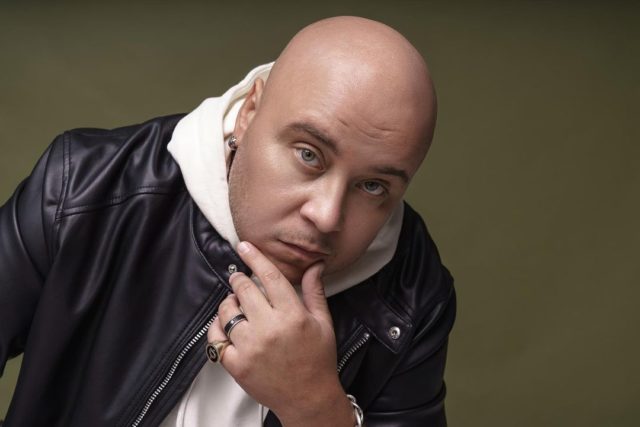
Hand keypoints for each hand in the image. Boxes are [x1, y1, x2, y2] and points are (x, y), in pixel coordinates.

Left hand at [208, 241, 353, 426]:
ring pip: (227, 311)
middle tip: (239, 278)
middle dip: (238, 279)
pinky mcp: (236, 364)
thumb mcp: (323, 323)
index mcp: (293, 316)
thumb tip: (315, 265)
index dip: (255, 257)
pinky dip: (218, 327)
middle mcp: (269, 329)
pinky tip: (227, 326)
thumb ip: (314, 292)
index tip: (244, 246)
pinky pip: (216, 337)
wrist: (308, 399)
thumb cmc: (318, 360)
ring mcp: (250, 348)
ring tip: (237, 305)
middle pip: (244, 290)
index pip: (270, 277)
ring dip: (229, 303)